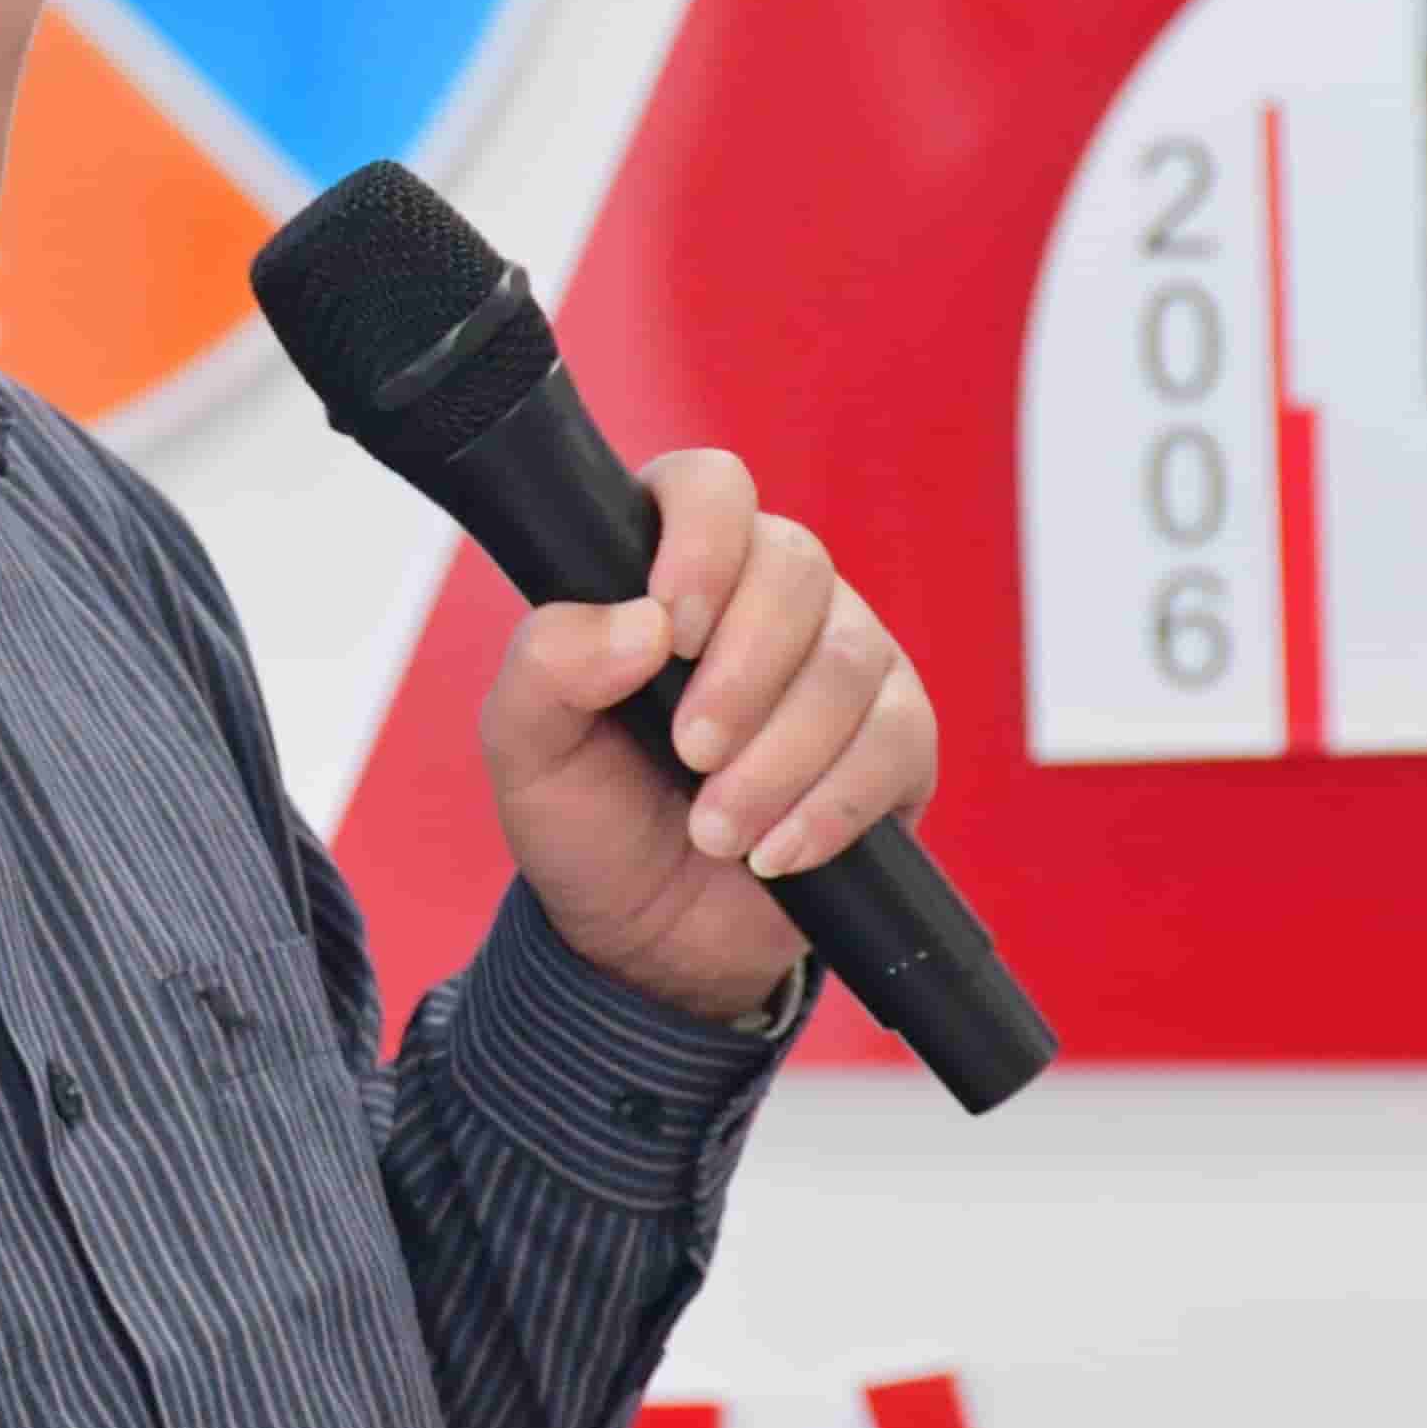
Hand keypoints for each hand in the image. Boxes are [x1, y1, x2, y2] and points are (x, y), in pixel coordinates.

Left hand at [475, 448, 937, 1023]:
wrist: (650, 940)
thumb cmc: (591, 818)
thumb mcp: (528, 750)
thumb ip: (546, 668)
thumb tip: (639, 622)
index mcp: (674, 569)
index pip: (709, 487)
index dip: (702, 540)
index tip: (672, 628)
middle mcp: (770, 597)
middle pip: (797, 566)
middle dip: (743, 671)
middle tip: (689, 754)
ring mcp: (844, 661)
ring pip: (851, 659)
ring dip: (779, 757)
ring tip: (716, 832)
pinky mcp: (896, 741)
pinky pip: (898, 740)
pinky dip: (831, 803)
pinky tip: (775, 852)